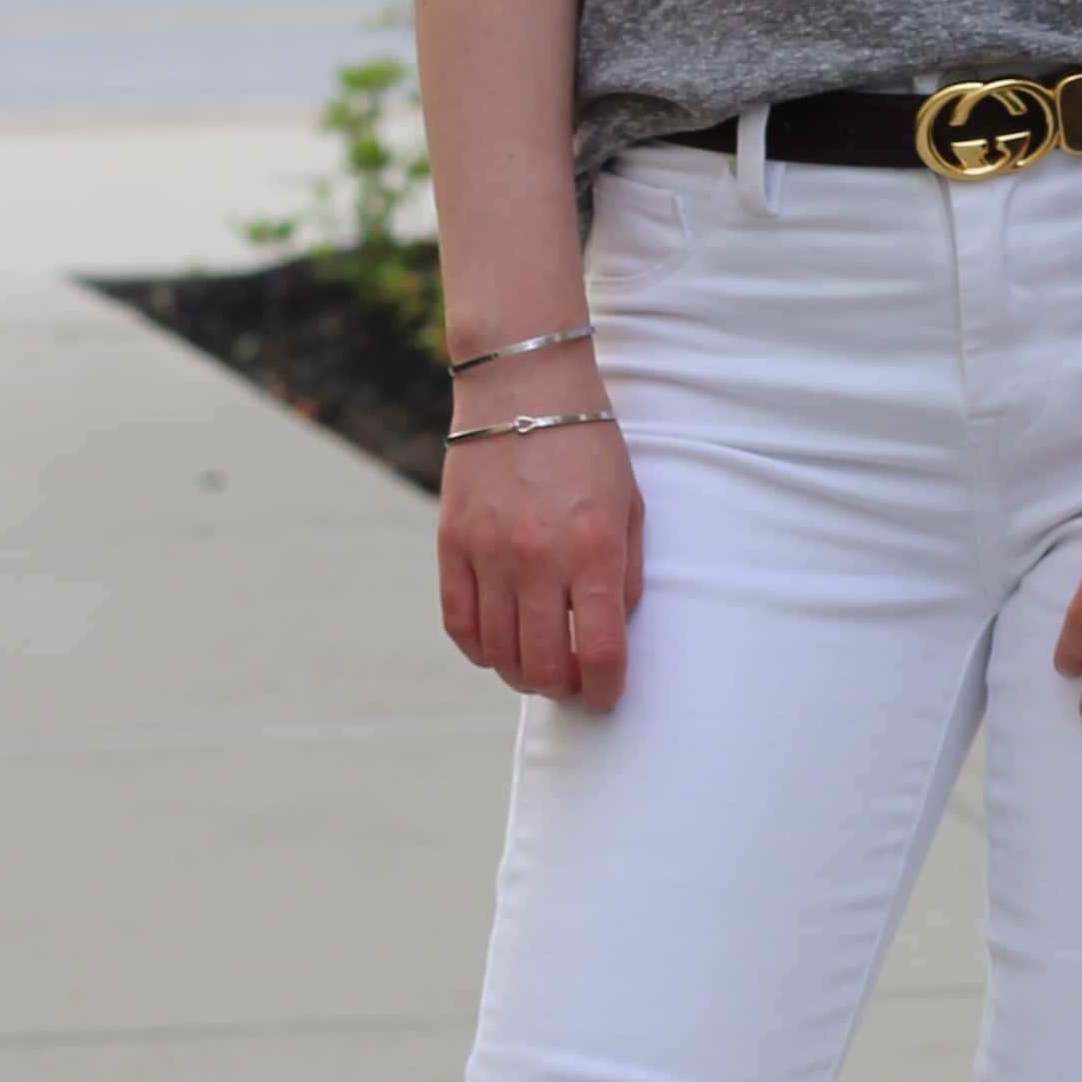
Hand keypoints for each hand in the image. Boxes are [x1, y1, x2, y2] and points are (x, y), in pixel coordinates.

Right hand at [438, 347, 642, 707]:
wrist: (522, 385)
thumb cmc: (588, 446)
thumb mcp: (631, 506)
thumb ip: (626, 575)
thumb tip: (611, 634)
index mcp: (593, 548)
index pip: (601, 651)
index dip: (606, 689)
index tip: (606, 697)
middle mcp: (539, 557)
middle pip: (545, 664)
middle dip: (563, 688)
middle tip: (572, 682)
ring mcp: (488, 551)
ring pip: (499, 652)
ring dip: (521, 673)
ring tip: (537, 666)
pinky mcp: (451, 542)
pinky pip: (459, 622)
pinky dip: (479, 648)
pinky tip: (498, 645)